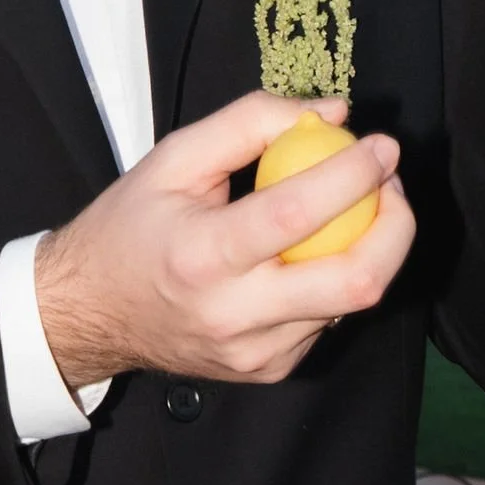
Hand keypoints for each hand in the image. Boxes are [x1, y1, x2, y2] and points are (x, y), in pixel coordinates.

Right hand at [34, 92, 414, 391]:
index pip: (295, 215)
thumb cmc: (130, 226)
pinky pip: (329, 319)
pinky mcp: (271, 371)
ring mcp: (258, 353)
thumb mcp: (174, 158)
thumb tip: (334, 113)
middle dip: (396, 227)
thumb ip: (250, 122)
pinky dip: (336, 278)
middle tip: (392, 185)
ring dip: (372, 248)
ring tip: (357, 207)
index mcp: (202, 257)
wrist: (89, 315)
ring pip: (351, 302)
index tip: (382, 145)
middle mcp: (235, 315)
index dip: (352, 176)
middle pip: (355, 281)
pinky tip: (314, 253)